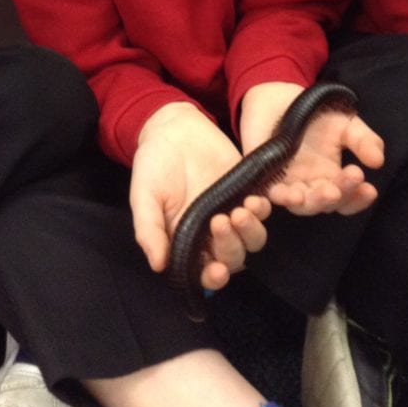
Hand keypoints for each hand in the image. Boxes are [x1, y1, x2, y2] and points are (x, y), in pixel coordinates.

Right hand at [130, 102, 269, 288]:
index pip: (204, 271)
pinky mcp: (247, 189)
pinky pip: (263, 207)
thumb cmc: (153, 166)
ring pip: (253, 237)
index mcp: (186, 242)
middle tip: (220, 221)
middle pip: (233, 257)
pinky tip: (256, 198)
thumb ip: (149, 230)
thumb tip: (158, 265)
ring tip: (241, 209)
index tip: (217, 271)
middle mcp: (212, 233)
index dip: (213, 277)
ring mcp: (232, 211)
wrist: (172, 129)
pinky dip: (264, 208)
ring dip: (250, 230)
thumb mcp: (143, 198)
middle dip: (231, 247)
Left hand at [240, 82, 383, 216]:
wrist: (279, 95)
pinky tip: (285, 192)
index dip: (358, 199)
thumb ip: (363, 140)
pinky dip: (277, 197)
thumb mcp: (345, 124)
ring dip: (313, 201)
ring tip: (327, 191)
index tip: (370, 189)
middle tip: (352, 176)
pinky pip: (268, 194)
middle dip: (341, 194)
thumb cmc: (314, 114)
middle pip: (326, 204)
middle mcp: (309, 186)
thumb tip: (378, 161)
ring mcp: (285, 184)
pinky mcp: (262, 176)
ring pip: (300, 205)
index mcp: (331, 179)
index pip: (347, 199)